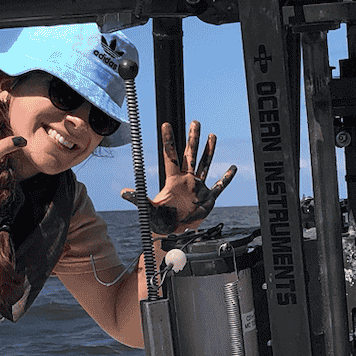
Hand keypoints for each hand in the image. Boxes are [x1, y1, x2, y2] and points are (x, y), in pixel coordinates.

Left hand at [122, 119, 236, 234]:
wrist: (174, 233)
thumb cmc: (161, 221)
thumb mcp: (149, 209)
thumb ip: (138, 199)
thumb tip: (124, 192)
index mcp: (172, 180)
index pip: (170, 156)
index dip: (168, 141)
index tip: (166, 125)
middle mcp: (186, 179)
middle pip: (190, 155)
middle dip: (193, 139)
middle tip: (195, 122)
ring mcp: (198, 187)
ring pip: (204, 164)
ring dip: (209, 150)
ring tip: (212, 136)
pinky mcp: (208, 198)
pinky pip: (219, 186)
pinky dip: (226, 178)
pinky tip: (232, 168)